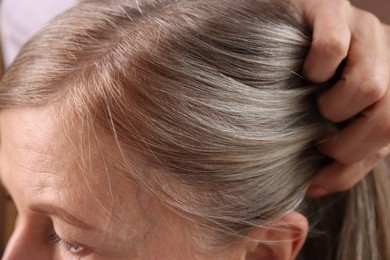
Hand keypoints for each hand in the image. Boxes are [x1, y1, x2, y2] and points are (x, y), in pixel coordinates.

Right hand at [298, 0, 389, 196]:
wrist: (285, 27)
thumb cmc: (305, 83)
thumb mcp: (329, 122)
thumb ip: (337, 156)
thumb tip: (317, 187)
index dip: (356, 160)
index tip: (319, 175)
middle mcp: (388, 54)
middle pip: (389, 114)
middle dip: (349, 144)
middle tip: (320, 143)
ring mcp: (364, 30)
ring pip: (368, 85)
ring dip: (332, 108)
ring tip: (312, 105)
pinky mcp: (332, 10)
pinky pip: (332, 48)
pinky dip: (315, 71)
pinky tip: (306, 74)